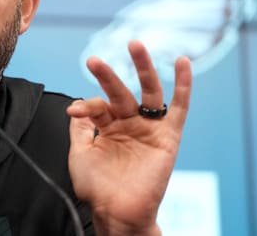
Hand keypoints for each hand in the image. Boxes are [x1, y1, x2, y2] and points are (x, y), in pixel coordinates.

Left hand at [66, 40, 191, 235]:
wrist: (116, 213)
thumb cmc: (97, 189)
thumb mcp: (79, 154)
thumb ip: (79, 129)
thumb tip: (77, 103)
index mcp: (108, 127)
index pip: (98, 105)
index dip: (85, 106)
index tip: (73, 112)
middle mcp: (129, 123)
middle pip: (121, 91)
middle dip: (107, 76)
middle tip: (93, 61)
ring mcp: (149, 128)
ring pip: (148, 91)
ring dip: (143, 67)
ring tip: (135, 45)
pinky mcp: (168, 137)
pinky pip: (179, 108)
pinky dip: (183, 85)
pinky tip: (182, 62)